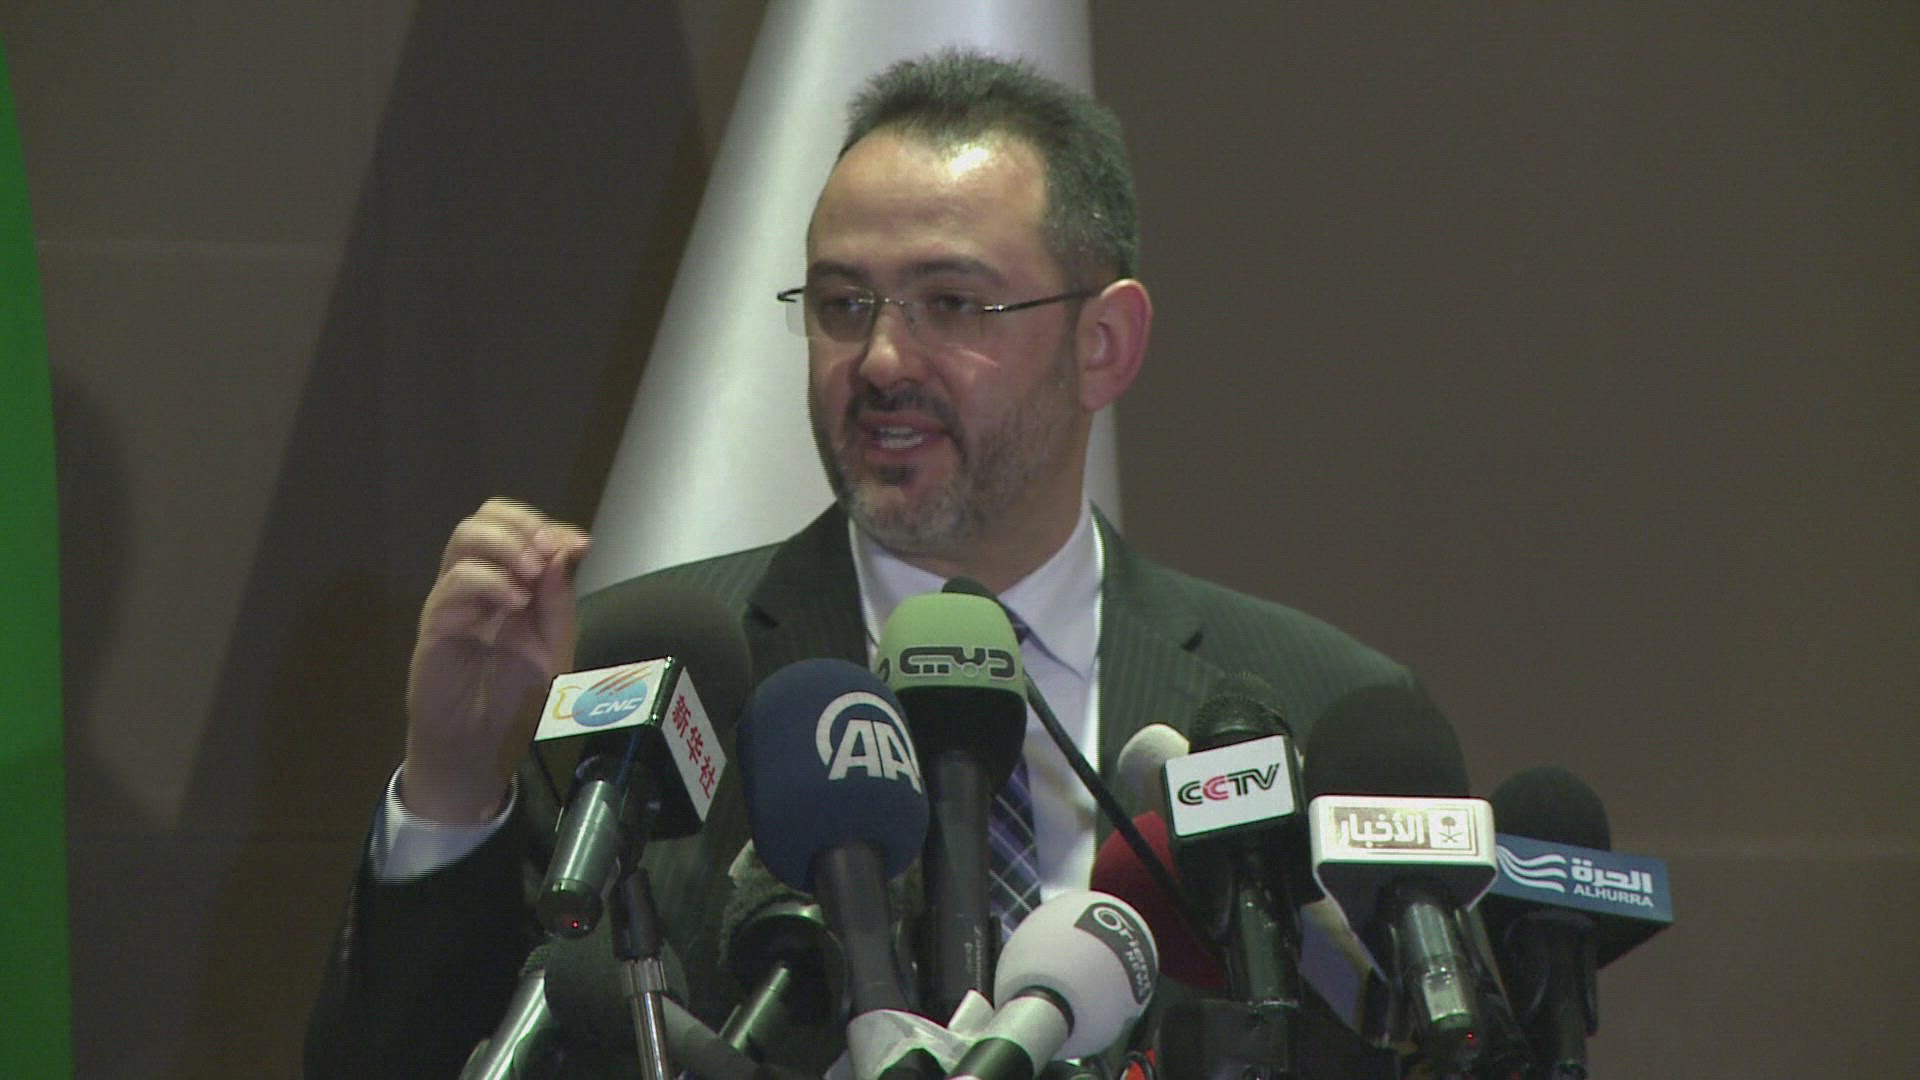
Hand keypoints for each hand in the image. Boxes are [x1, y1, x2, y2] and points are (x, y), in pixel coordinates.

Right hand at [401, 498, 590, 822]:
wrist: (477, 735)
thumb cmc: (513, 688)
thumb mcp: (553, 645)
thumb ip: (559, 602)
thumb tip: (561, 554)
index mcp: (510, 577)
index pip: (521, 527)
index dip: (550, 527)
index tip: (580, 545)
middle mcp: (479, 576)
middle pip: (488, 515)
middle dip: (524, 524)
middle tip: (548, 551)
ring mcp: (455, 594)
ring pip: (466, 536)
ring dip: (507, 545)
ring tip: (533, 572)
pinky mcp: (437, 618)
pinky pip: (455, 581)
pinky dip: (490, 581)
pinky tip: (515, 602)